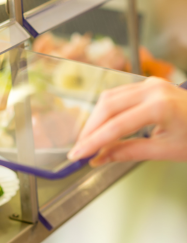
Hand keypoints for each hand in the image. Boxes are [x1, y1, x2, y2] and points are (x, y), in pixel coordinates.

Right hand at [67, 77, 186, 165]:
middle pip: (106, 106)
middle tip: (79, 149)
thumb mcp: (164, 150)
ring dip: (94, 119)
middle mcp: (153, 89)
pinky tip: (100, 126)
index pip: (115, 126)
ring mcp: (150, 84)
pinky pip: (118, 95)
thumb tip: (100, 158)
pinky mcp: (148, 85)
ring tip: (87, 140)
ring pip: (109, 98)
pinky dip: (105, 112)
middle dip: (89, 130)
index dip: (92, 142)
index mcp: (159, 106)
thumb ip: (127, 152)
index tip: (78, 155)